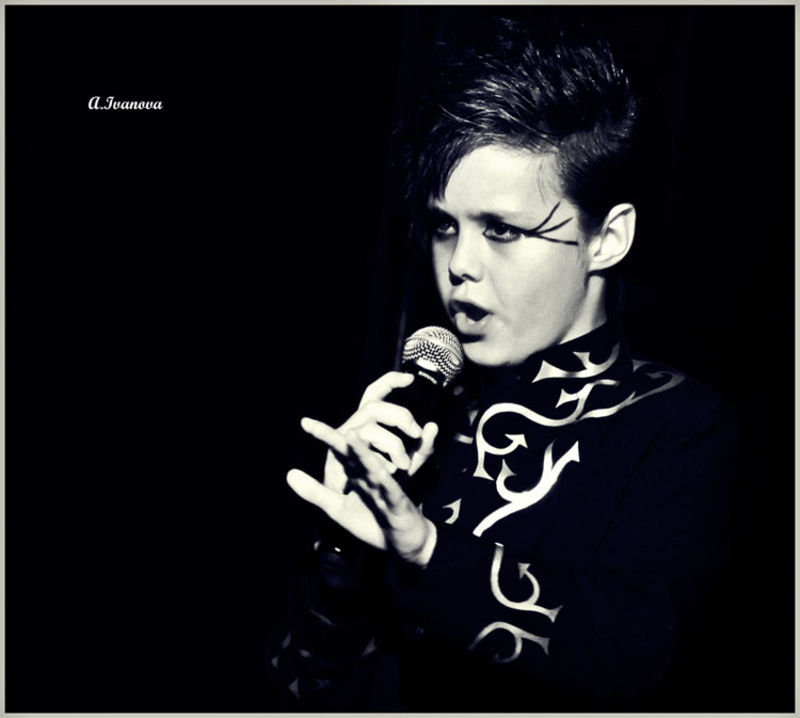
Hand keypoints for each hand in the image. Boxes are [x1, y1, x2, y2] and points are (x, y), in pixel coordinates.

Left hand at [286, 371, 439, 565]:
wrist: (402, 542)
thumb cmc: (371, 521)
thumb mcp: (336, 508)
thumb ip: (314, 491)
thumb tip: (289, 473)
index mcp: (355, 472)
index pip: (338, 450)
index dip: (324, 435)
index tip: (305, 423)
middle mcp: (370, 472)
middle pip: (357, 451)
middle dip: (343, 439)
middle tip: (334, 427)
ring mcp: (384, 485)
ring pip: (373, 465)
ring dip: (363, 452)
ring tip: (351, 437)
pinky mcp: (398, 501)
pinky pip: (393, 487)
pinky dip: (390, 477)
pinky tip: (391, 466)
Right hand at [323, 371, 437, 491]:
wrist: (359, 505)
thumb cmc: (384, 478)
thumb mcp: (409, 460)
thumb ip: (422, 446)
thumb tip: (433, 426)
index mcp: (370, 421)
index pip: (376, 393)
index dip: (389, 381)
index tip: (410, 378)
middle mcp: (355, 425)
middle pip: (373, 407)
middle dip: (399, 416)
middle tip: (415, 433)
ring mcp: (344, 440)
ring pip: (369, 430)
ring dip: (391, 445)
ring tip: (404, 464)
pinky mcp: (338, 458)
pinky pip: (359, 454)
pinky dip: (379, 463)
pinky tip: (390, 472)